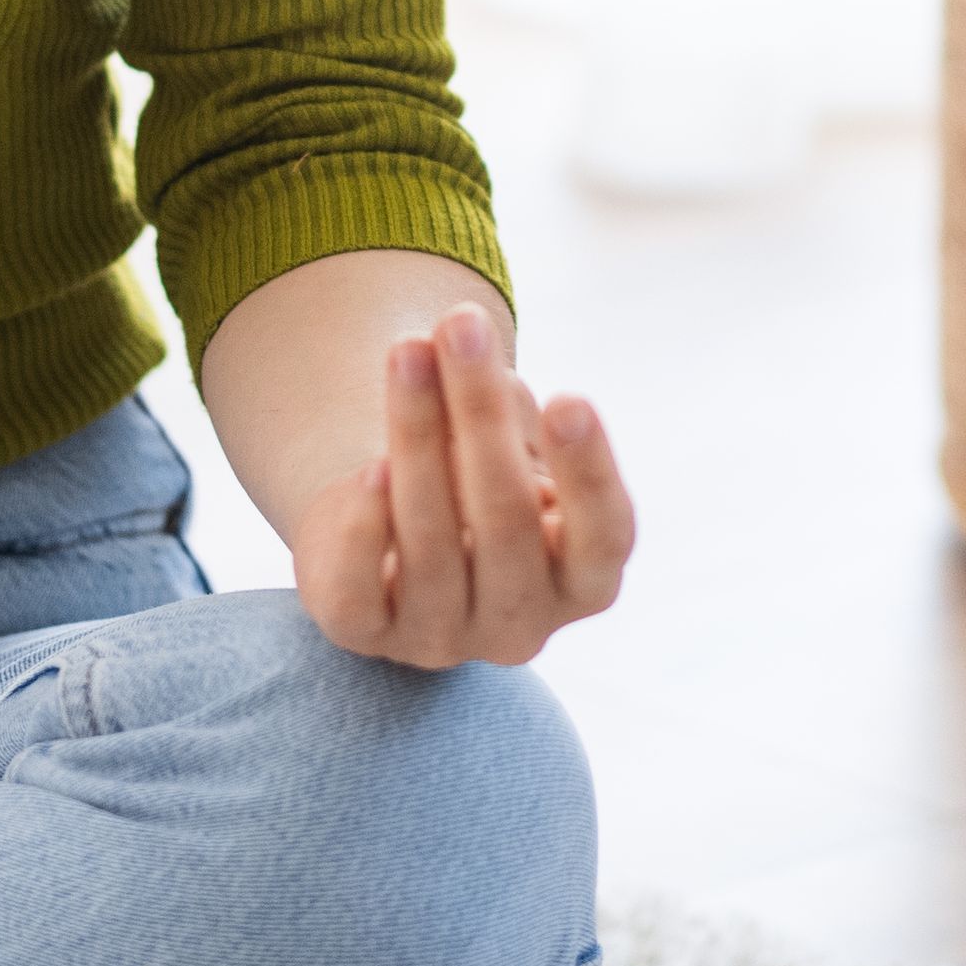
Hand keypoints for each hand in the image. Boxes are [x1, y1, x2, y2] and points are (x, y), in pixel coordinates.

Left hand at [284, 303, 636, 670]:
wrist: (391, 530)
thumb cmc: (477, 474)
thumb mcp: (511, 442)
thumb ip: (502, 405)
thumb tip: (463, 343)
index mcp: (583, 581)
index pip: (604, 536)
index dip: (588, 472)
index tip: (568, 398)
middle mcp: (521, 626)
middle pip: (507, 521)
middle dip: (480, 412)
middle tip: (461, 325)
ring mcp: (442, 640)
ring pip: (431, 544)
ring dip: (417, 435)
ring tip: (408, 352)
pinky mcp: (366, 638)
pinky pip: (360, 594)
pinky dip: (365, 529)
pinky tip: (368, 469)